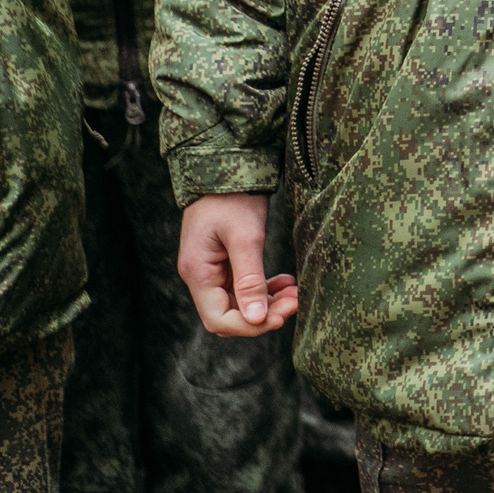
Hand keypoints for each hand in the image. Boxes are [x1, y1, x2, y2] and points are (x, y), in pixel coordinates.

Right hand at [177, 193, 298, 337]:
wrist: (226, 168)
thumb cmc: (233, 199)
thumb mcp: (246, 237)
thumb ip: (250, 279)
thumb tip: (256, 319)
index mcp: (198, 273)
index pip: (219, 319)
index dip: (250, 325)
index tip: (281, 316)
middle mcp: (201, 276)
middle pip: (229, 314)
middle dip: (263, 314)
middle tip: (295, 301)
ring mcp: (211, 270)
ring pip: (239, 302)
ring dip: (267, 302)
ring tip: (295, 291)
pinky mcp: (224, 262)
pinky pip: (243, 287)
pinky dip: (264, 288)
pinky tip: (286, 282)